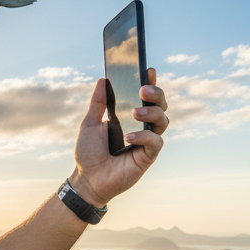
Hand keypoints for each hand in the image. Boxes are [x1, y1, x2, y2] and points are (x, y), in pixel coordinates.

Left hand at [70, 68, 167, 206]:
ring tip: (134, 113)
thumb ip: (98, 103)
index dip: (150, 82)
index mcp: (129, 117)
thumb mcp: (89, 124)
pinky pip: (156, 142)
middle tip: (142, 91)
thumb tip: (102, 80)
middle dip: (156, 94)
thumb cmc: (88, 153)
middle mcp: (142, 127)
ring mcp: (146, 142)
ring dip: (151, 113)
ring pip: (163, 121)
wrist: (87, 179)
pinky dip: (144, 136)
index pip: (145, 97)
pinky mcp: (147, 157)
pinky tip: (129, 138)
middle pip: (161, 105)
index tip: (148, 70)